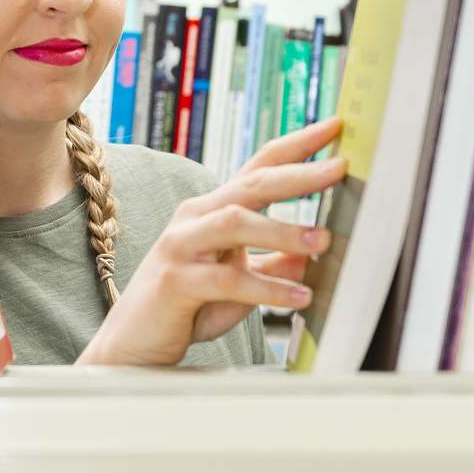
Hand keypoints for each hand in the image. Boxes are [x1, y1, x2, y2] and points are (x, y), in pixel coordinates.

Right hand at [78, 118, 346, 367]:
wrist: (134, 345)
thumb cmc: (188, 309)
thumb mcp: (241, 282)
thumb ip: (273, 263)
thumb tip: (313, 251)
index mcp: (213, 210)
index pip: (259, 167)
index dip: (297, 145)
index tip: (336, 127)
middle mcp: (195, 217)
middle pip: (251, 185)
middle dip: (298, 175)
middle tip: (339, 168)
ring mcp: (181, 245)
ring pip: (236, 223)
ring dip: (282, 230)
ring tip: (321, 241)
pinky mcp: (175, 281)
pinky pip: (228, 279)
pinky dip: (268, 288)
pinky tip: (299, 298)